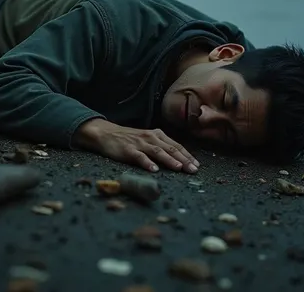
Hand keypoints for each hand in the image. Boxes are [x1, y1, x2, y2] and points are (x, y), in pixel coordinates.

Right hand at [75, 119, 199, 173]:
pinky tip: (154, 169)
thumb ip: (160, 147)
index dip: (187, 155)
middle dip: (184, 160)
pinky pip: (139, 157)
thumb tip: (178, 160)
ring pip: (158, 152)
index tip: (197, 165)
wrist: (106, 133)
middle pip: (170, 149)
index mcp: (157, 135)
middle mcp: (151, 137)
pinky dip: (147, 163)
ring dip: (169, 160)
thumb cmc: (129, 139)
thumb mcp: (147, 140)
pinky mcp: (128, 150)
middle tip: (193, 170)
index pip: (176, 145)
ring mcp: (139, 143)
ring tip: (179, 168)